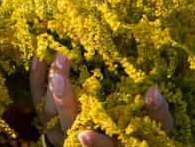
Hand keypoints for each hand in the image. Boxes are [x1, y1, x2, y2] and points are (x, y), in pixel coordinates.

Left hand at [29, 53, 173, 145]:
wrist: (118, 134)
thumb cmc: (143, 129)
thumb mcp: (158, 126)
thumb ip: (158, 113)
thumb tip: (153, 91)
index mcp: (111, 145)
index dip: (95, 144)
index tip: (84, 135)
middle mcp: (81, 142)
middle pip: (68, 125)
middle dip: (63, 98)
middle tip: (63, 67)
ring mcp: (62, 133)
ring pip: (49, 113)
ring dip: (50, 84)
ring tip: (57, 56)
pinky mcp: (51, 121)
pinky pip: (37, 102)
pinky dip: (36, 81)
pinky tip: (38, 58)